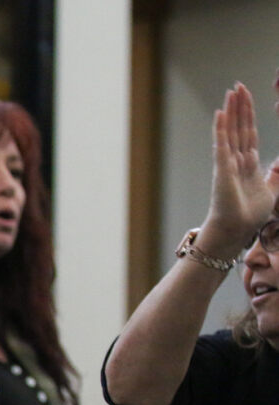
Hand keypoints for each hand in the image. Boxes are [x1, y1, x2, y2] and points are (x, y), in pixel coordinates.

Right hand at [201, 83, 278, 251]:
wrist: (236, 229)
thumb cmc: (249, 215)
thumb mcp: (272, 190)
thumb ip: (275, 175)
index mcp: (248, 163)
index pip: (249, 133)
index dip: (249, 115)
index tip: (247, 99)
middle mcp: (236, 159)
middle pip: (240, 127)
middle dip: (240, 106)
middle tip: (238, 86)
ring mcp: (227, 162)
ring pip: (231, 130)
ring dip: (231, 110)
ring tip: (231, 91)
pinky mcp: (222, 167)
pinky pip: (221, 143)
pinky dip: (220, 128)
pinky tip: (220, 113)